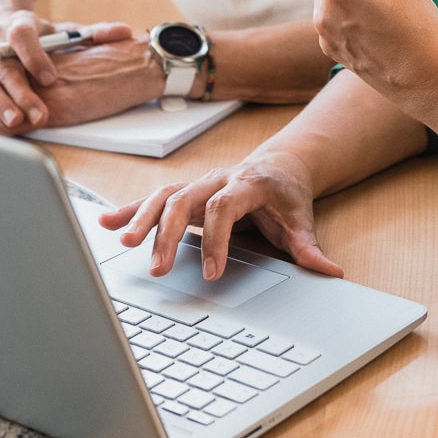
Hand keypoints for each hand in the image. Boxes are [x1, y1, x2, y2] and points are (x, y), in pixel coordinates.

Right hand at [0, 13, 136, 129]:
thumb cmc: (32, 34)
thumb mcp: (59, 29)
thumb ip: (92, 33)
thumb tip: (126, 32)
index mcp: (20, 25)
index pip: (23, 35)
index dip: (35, 55)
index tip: (50, 76)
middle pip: (5, 66)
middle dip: (20, 91)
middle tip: (38, 114)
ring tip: (13, 120)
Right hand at [98, 149, 341, 281]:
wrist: (280, 164)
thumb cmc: (287, 195)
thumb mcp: (301, 220)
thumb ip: (310, 248)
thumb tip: (332, 273)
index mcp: (247, 183)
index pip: (225, 207)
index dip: (216, 238)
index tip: (212, 273)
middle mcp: (217, 179)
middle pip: (185, 200)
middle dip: (168, 234)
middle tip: (159, 269)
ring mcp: (198, 183)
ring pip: (164, 195)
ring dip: (141, 218)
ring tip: (122, 243)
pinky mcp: (185, 191)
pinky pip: (153, 198)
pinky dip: (129, 209)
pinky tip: (105, 222)